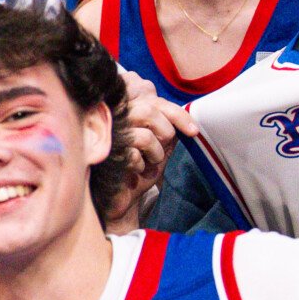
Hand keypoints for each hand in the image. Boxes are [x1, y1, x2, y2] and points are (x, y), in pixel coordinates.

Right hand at [107, 68, 190, 209]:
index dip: (177, 114)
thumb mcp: (159, 145)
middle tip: (163, 147)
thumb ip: (167, 129)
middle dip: (164, 132)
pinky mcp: (105, 155)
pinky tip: (135, 171)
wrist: (122, 197)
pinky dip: (141, 166)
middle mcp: (113, 119)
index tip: (193, 131)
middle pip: (147, 111)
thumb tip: (185, 119)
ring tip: (149, 161)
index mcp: (127, 112)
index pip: (154, 102)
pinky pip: (133, 155)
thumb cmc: (140, 169)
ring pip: (143, 134)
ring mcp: (107, 136)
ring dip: (155, 152)